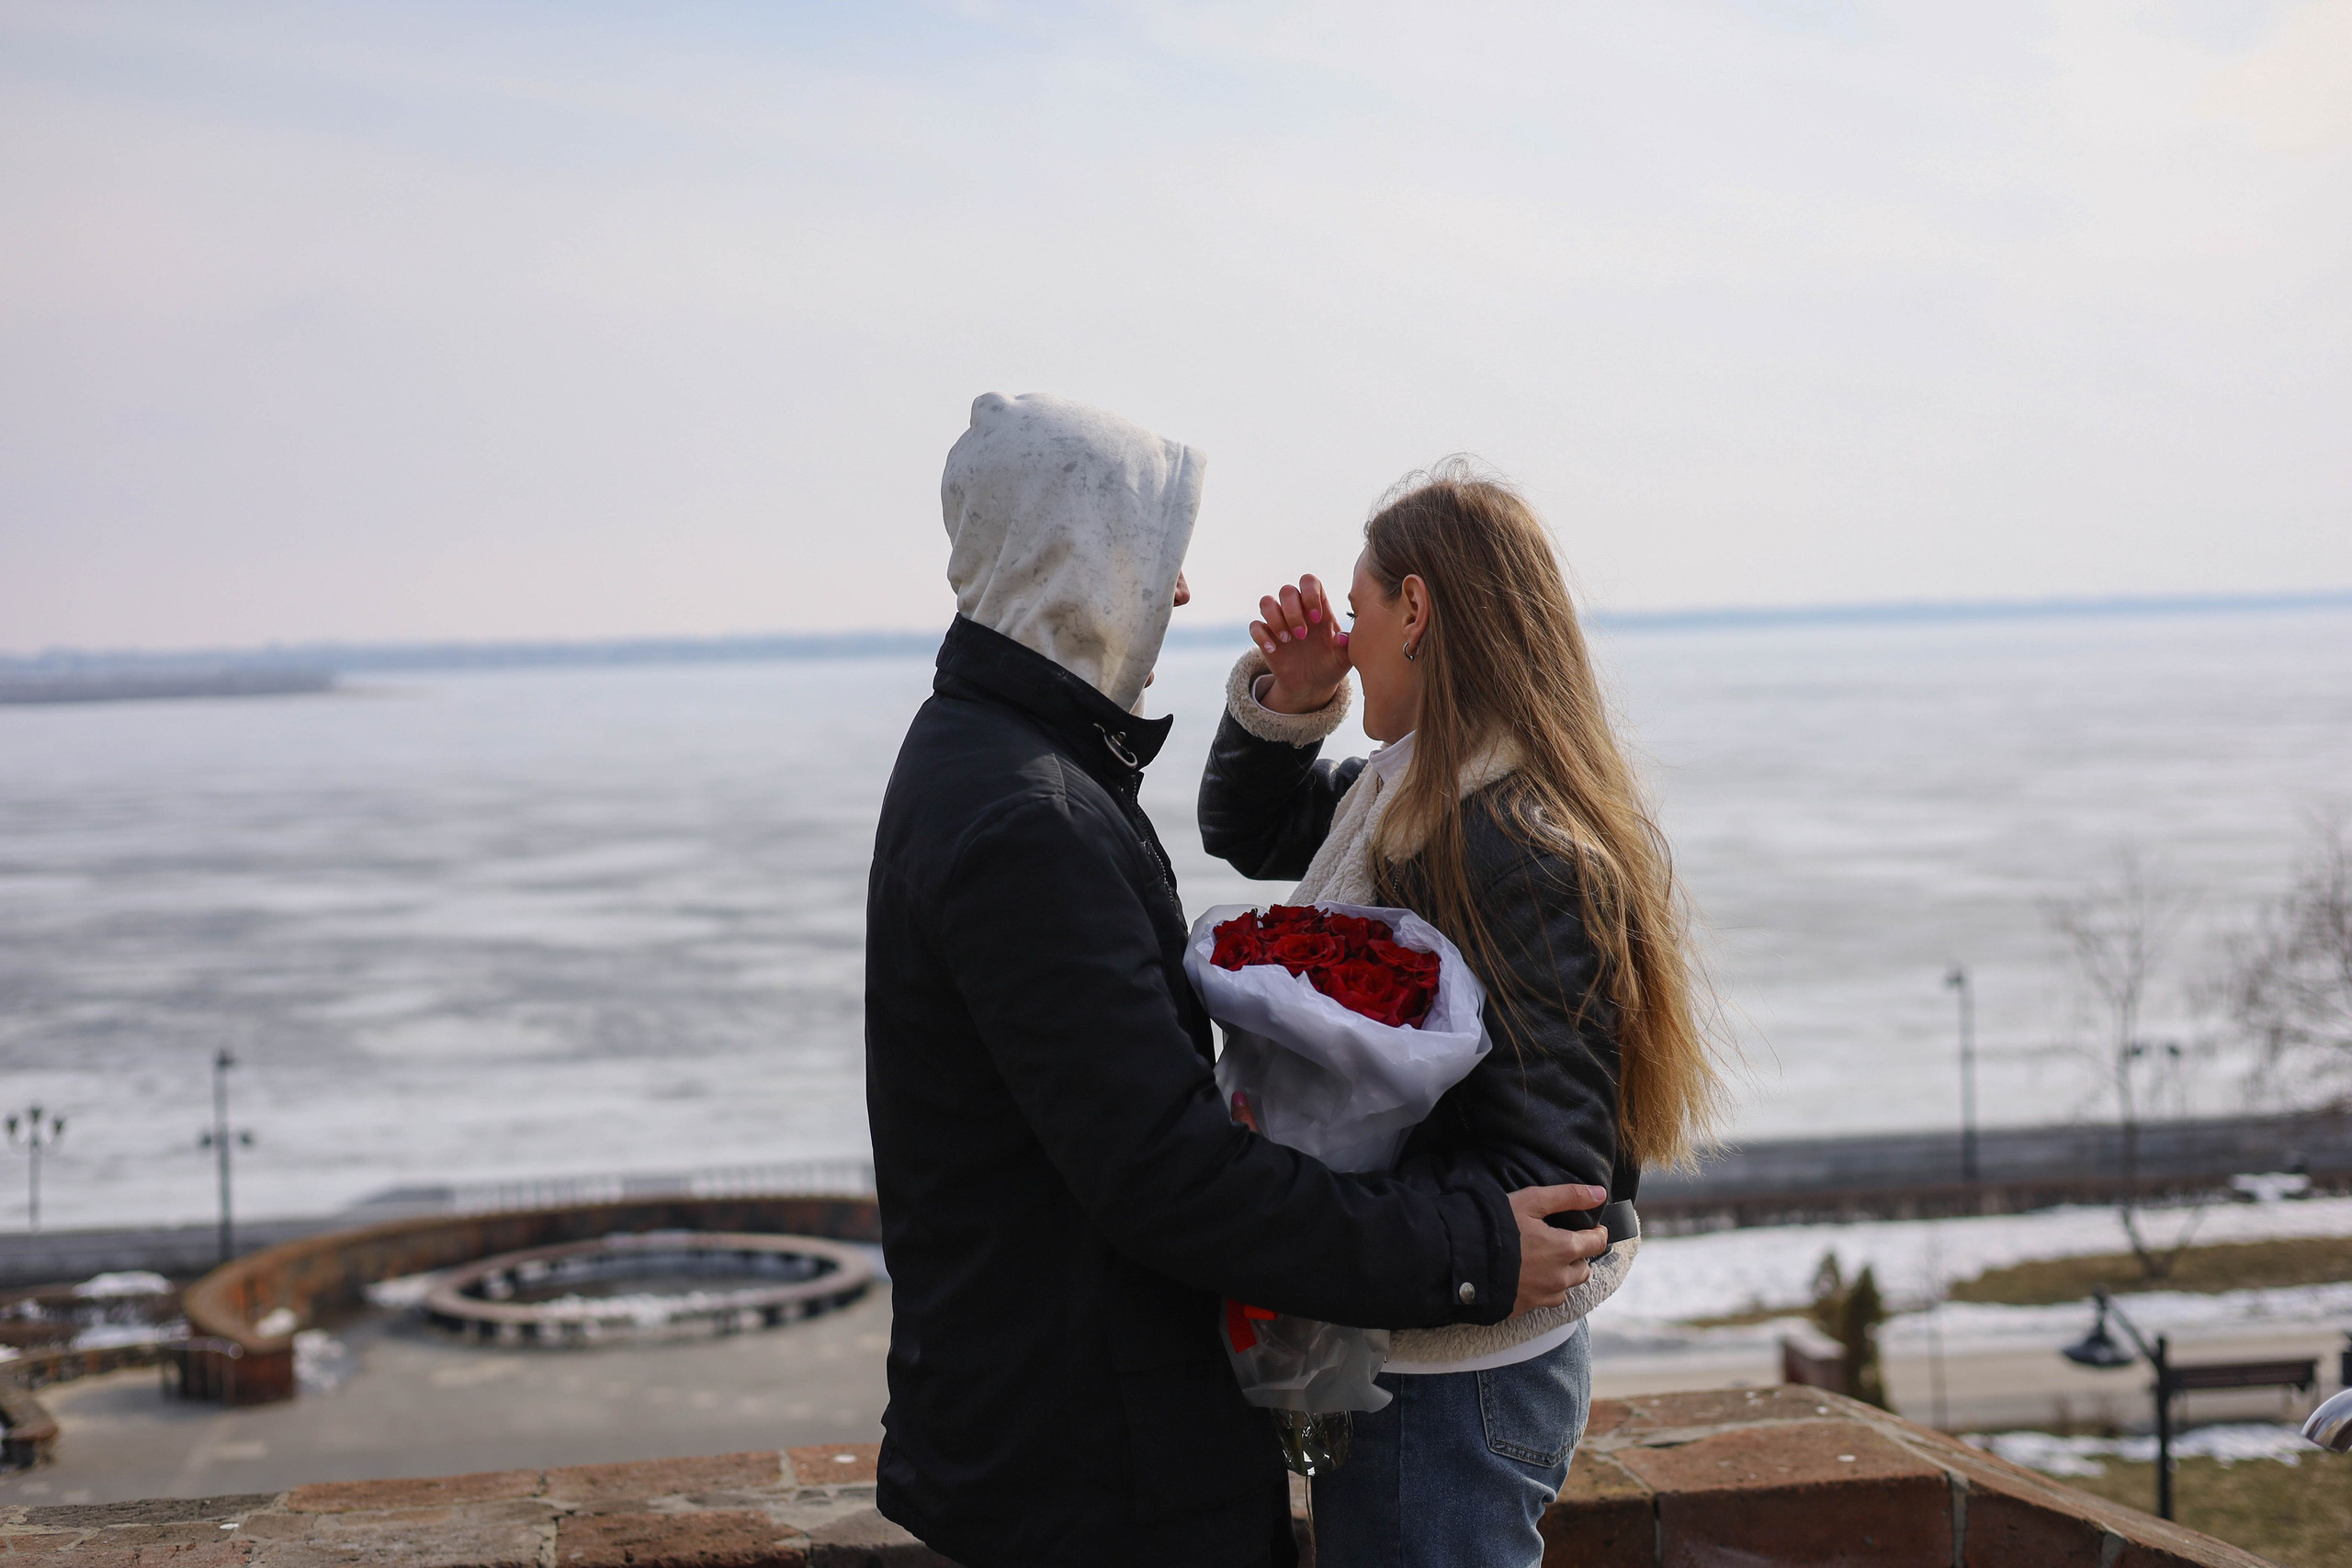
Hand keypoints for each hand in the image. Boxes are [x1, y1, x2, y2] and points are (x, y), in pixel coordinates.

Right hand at [1249, 574, 1349, 714]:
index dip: (1310, 594)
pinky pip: (1255, 626)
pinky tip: (1273, 650)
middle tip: (1302, 635)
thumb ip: (1346, 647)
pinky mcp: (1266, 637)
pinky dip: (1261, 636)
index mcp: (1317, 608)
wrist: (1312, 685)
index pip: (1309, 582)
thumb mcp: (1344, 660)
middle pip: (1287, 590)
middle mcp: (1297, 611)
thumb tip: (1340, 637)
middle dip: (1293, 612)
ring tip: (1287, 639)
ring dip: (1275, 618)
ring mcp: (1279, 622)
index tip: (1317, 619)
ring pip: (1267, 602)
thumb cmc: (1331, 665)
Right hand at [1508, 1184, 1610, 1315]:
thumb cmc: (1496, 1226)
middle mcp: (1559, 1277)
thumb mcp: (1531, 1201)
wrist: (1462, 1260)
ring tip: (1545, 1261)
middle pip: (1584, 1268)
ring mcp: (1543, 1296)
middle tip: (1561, 1243)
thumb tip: (1599, 1194)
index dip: (1597, 1233)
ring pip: (1566, 1287)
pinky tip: (1529, 1277)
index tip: (1592, 1228)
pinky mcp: (1526, 1307)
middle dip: (1579, 1256)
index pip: (1597, 1243)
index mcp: (1564, 1249)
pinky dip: (1544, 1289)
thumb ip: (1567, 1196)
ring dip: (1563, 1275)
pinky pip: (1546, 1300)